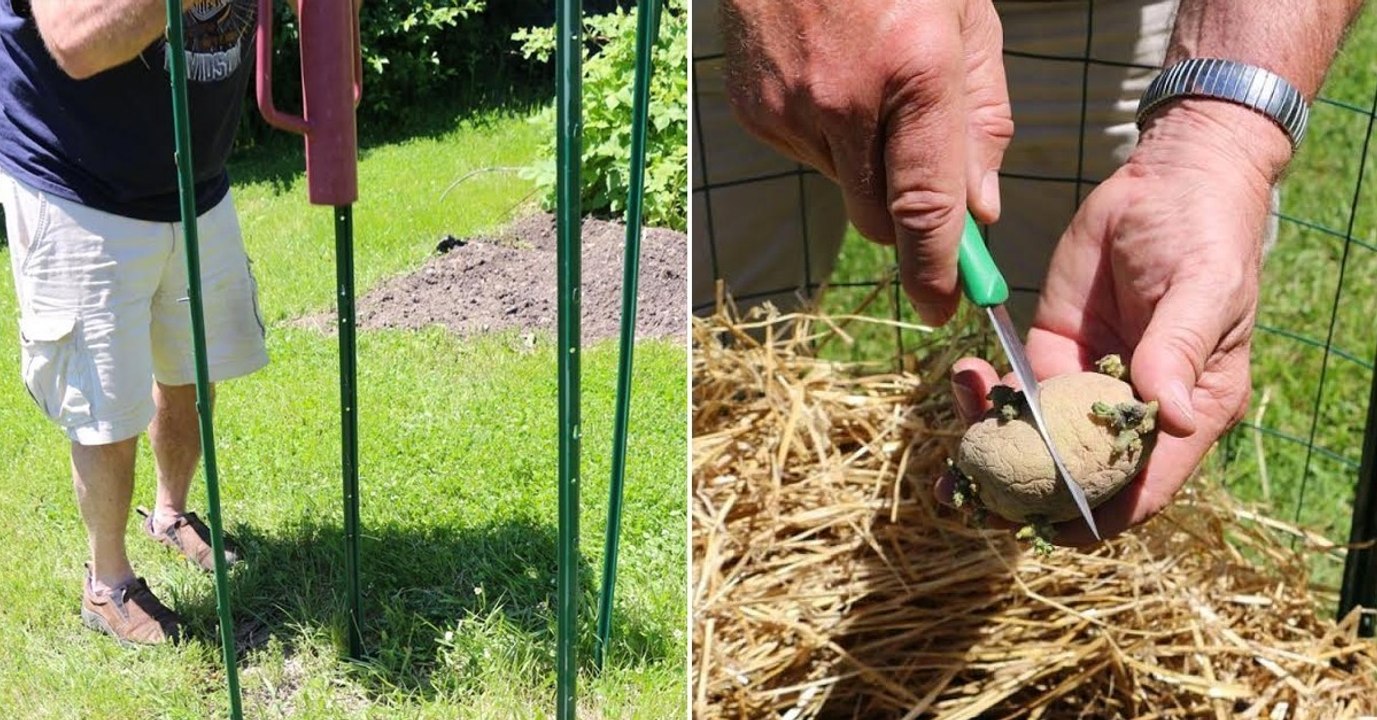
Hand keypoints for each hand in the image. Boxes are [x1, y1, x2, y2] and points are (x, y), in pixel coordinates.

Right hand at [720, 0, 1012, 324]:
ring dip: (866, 166)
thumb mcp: (967, 19)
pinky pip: (804, 156)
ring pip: (841, 186)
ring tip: (870, 86)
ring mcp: (787, 107)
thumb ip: (982, 119)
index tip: (943, 305)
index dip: (937, 268)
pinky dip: (828, 139)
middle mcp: (842, 99)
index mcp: (912, 68)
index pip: (923, 206)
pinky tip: (832, 79)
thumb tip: (979, 211)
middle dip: (907, 221)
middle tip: (926, 192)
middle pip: (877, 217)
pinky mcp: (753, 111)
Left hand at [942, 100, 1290, 544]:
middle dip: (1024, 490)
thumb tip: (1174, 418)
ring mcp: (1087, 383)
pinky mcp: (1051, 351)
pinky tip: (965, 375)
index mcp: (1188, 411)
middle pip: (1078, 471)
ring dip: (992, 442)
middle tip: (971, 489)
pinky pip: (1013, 389)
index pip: (1146, 484)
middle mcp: (1133, 411)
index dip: (1101, 514)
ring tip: (958, 428)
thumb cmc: (1205, 237)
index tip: (1049, 530)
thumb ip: (1179, 351)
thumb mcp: (1202, 290)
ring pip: (1035, 436)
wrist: (1167, 180)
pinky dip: (985, 393)